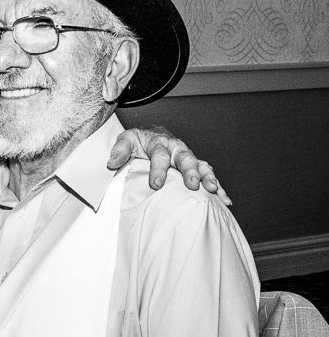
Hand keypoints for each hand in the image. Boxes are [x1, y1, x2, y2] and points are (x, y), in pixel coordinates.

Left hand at [108, 127, 230, 204]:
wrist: (150, 136)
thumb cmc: (138, 141)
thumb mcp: (126, 140)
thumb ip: (119, 150)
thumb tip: (111, 162)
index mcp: (159, 143)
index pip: (159, 155)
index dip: (158, 169)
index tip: (156, 184)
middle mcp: (177, 149)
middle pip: (185, 158)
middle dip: (190, 171)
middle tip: (192, 184)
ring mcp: (188, 158)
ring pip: (201, 165)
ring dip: (208, 177)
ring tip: (213, 190)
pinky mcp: (195, 167)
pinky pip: (209, 175)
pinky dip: (218, 187)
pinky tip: (225, 200)